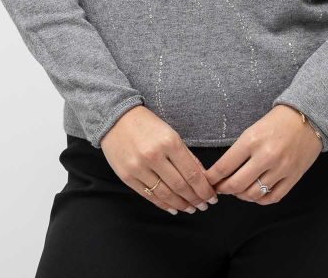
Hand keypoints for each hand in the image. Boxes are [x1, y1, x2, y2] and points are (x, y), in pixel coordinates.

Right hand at [100, 105, 218, 214]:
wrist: (115, 118)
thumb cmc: (147, 124)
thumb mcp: (170, 133)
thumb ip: (186, 154)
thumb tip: (202, 177)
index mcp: (169, 142)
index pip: (192, 173)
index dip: (204, 189)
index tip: (212, 197)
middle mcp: (154, 156)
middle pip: (181, 186)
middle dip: (196, 199)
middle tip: (204, 206)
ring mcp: (139, 168)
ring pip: (166, 194)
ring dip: (181, 205)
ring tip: (191, 209)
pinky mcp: (127, 177)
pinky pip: (149, 196)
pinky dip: (164, 205)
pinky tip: (173, 208)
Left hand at [204, 104, 322, 204]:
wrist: (308, 117)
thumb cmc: (278, 121)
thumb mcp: (253, 129)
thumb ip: (240, 150)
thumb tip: (223, 170)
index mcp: (252, 140)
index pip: (224, 166)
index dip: (212, 178)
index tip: (208, 180)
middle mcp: (265, 156)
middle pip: (236, 185)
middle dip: (223, 189)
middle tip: (219, 188)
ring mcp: (280, 169)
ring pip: (253, 194)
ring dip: (241, 195)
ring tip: (237, 190)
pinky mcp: (293, 178)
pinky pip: (272, 198)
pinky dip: (260, 199)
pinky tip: (255, 194)